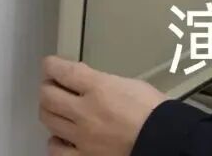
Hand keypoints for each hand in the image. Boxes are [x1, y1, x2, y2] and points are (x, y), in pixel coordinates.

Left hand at [39, 56, 167, 155]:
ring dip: (49, 110)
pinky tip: (61, 136)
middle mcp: (86, 111)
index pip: (63, 72)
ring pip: (49, 119)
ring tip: (56, 107)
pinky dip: (55, 141)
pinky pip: (56, 149)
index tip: (50, 64)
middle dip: (47, 87)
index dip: (52, 65)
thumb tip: (88, 83)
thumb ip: (103, 82)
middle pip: (48, 95)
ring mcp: (82, 136)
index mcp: (100, 88)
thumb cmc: (154, 111)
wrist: (163, 138)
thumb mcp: (130, 84)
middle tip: (52, 85)